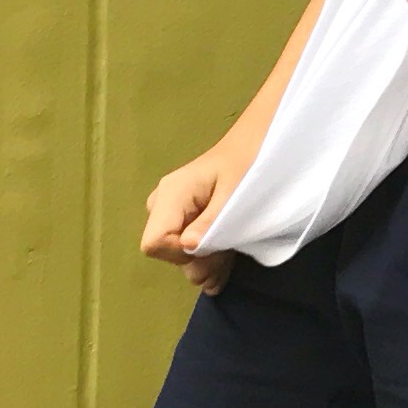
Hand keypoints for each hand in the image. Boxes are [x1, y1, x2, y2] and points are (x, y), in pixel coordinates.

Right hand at [142, 147, 243, 293]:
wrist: (253, 146)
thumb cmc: (247, 164)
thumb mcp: (233, 194)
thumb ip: (210, 222)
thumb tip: (187, 247)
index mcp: (171, 194)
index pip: (154, 243)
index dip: (179, 255)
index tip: (210, 248)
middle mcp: (163, 203)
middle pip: (164, 251)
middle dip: (197, 261)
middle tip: (228, 253)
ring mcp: (170, 211)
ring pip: (175, 253)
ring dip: (204, 261)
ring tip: (230, 251)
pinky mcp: (181, 218)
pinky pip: (184, 247)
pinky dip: (205, 256)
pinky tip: (224, 252)